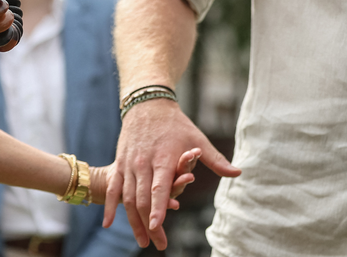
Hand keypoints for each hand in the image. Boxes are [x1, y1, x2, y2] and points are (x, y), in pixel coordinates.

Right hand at [105, 98, 240, 249]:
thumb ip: (215, 160)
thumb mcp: (197, 139)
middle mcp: (144, 162)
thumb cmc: (176, 124)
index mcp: (164, 158)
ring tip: (142, 241)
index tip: (156, 226)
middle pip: (143, 198)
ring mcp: (129, 163)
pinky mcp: (120, 163)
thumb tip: (238, 173)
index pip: (159, 187)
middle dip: (148, 224)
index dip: (157, 207)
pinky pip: (113, 187)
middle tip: (157, 244)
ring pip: (128, 197)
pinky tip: (107, 223)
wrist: (148, 104)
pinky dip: (110, 205)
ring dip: (132, 221)